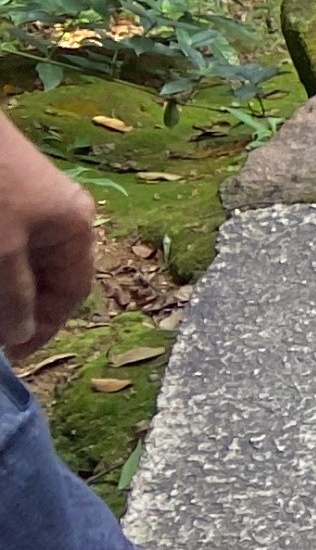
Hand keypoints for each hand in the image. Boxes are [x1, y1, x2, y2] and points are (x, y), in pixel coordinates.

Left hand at [0, 115, 98, 364]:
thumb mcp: (1, 253)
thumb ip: (13, 298)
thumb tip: (20, 333)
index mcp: (74, 227)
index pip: (72, 291)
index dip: (45, 328)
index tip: (14, 357)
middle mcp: (59, 213)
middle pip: (45, 275)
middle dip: (20, 307)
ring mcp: (28, 200)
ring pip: (17, 259)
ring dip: (2, 288)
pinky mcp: (2, 192)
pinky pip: (4, 241)